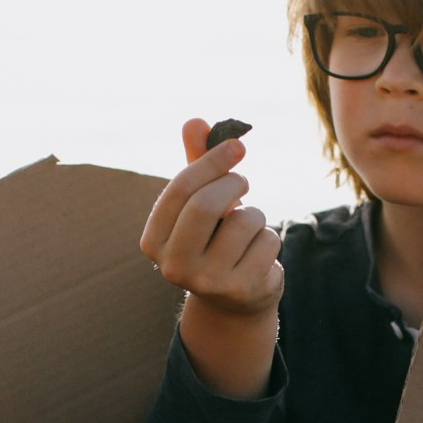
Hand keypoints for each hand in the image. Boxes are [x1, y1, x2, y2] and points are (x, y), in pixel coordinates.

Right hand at [139, 118, 283, 318]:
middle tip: (243, 181)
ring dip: (255, 214)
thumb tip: (194, 121)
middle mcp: (173, 266)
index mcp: (153, 241)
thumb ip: (196, 163)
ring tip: (248, 229)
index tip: (237, 146)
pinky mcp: (240, 290)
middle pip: (205, 205)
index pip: (181, 189)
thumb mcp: (200, 202)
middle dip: (232, 183)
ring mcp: (206, 282)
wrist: (232, 300)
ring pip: (244, 221)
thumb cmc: (213, 239)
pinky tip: (258, 254)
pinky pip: (267, 241)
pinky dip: (269, 239)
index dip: (212, 161)